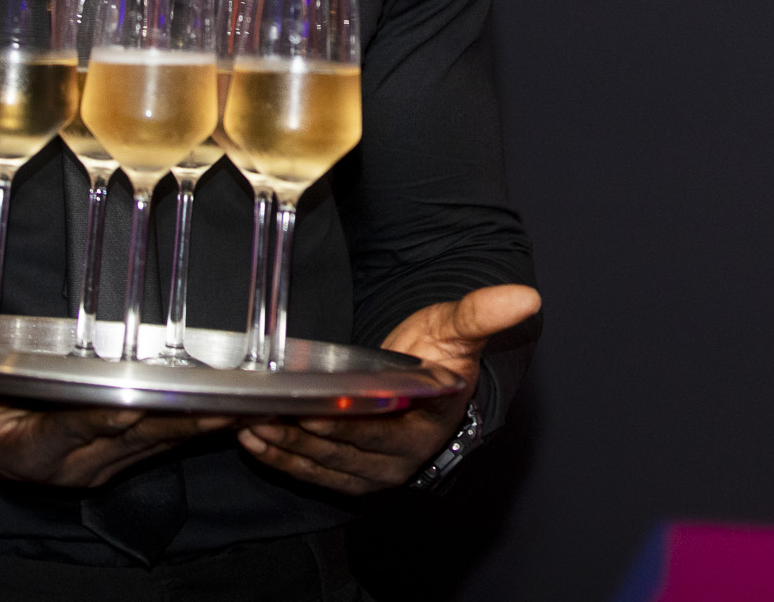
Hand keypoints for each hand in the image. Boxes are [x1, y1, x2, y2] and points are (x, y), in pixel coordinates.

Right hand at [0, 390, 236, 488]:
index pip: (78, 429)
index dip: (111, 417)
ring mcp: (100, 465)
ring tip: (249, 405)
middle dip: (186, 421)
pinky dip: (198, 427)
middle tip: (231, 403)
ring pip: (159, 442)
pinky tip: (234, 410)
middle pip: (137, 438)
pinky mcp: (116, 459)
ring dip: (204, 425)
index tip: (145, 405)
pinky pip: (162, 443)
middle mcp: (75, 463)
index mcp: (35, 450)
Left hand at [239, 282, 539, 495]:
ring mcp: (371, 474)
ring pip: (319, 462)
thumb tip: (526, 296)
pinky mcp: (347, 477)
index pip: (381, 432)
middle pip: (341, 450)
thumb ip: (482, 314)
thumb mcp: (459, 331)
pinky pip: (309, 472)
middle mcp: (398, 461)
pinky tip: (252, 436)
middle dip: (298, 432)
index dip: (347, 423)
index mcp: (426, 428)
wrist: (431, 386)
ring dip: (281, 444)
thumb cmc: (442, 356)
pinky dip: (279, 456)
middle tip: (260, 410)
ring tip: (246, 420)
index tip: (314, 409)